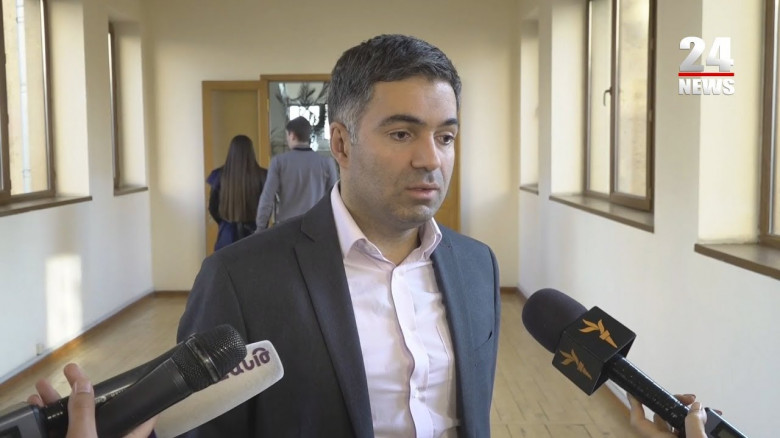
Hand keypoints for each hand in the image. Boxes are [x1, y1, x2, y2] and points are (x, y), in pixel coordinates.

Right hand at [27, 363, 156, 437]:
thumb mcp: (84, 437)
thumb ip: (85, 412)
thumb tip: (84, 384)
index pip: (144, 417)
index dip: (147, 398)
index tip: (146, 379)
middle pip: (102, 411)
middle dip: (83, 390)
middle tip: (70, 371)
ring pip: (77, 419)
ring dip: (59, 401)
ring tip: (43, 386)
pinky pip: (60, 430)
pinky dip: (48, 418)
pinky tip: (36, 405)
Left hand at [627, 393, 707, 437]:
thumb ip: (694, 423)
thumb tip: (696, 408)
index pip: (638, 421)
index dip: (634, 405)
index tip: (634, 392)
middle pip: (660, 416)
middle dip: (673, 404)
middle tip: (690, 400)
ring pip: (674, 422)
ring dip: (686, 413)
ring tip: (702, 409)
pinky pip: (684, 430)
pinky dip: (694, 423)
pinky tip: (708, 420)